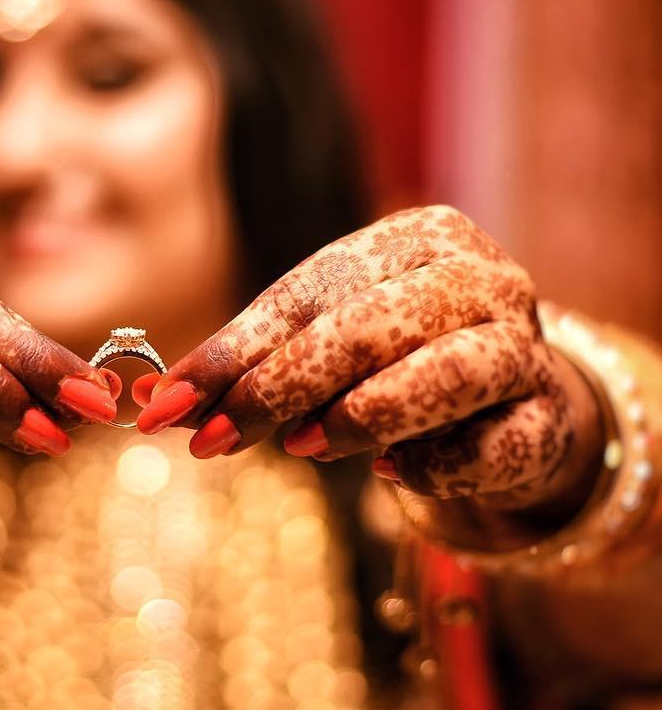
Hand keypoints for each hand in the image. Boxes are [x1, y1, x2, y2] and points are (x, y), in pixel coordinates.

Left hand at [137, 206, 600, 511]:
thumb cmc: (399, 359)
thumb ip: (254, 365)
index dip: (231, 352)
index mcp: (419, 236)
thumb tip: (157, 403)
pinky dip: (434, 465)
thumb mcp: (326, 344)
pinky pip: (488, 448)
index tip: (165, 405)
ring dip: (361, 418)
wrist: (514, 400)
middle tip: (209, 441)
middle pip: (368, 326)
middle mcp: (480, 276)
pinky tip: (396, 473)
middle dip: (277, 388)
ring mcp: (525, 344)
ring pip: (443, 375)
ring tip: (301, 448)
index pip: (308, 292)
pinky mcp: (552, 417)